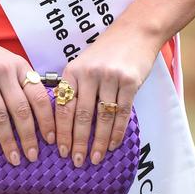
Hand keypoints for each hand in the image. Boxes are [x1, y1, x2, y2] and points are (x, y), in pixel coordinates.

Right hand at [0, 23, 55, 165]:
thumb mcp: (6, 61)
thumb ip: (19, 82)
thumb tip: (35, 116)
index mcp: (18, 66)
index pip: (39, 96)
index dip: (47, 120)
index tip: (51, 140)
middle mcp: (4, 70)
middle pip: (21, 109)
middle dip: (29, 137)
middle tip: (32, 156)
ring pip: (0, 115)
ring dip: (8, 141)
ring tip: (13, 158)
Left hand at [54, 22, 161, 167]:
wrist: (134, 32)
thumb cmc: (106, 52)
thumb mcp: (83, 64)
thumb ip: (75, 88)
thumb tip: (64, 123)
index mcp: (73, 70)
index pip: (63, 106)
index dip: (61, 131)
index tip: (60, 150)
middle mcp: (89, 73)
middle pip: (81, 115)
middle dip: (78, 142)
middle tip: (76, 161)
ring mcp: (110, 77)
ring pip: (102, 118)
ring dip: (99, 142)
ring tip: (95, 158)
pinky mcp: (129, 81)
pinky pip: (121, 113)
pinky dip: (117, 132)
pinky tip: (113, 145)